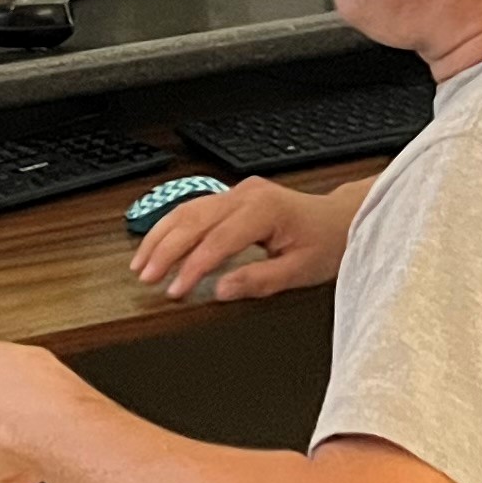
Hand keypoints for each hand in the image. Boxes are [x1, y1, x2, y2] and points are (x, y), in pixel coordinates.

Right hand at [130, 175, 358, 303]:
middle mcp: (247, 194)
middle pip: (194, 219)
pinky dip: (172, 227)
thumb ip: (259, 281)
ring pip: (188, 209)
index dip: (193, 267)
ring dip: (161, 236)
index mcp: (265, 210)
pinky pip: (195, 208)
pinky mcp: (233, 196)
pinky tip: (157, 244)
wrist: (340, 219)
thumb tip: (221, 291)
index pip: (218, 240)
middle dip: (165, 249)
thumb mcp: (300, 271)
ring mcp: (238, 192)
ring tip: (141, 264)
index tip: (175, 291)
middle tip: (146, 278)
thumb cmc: (325, 243)